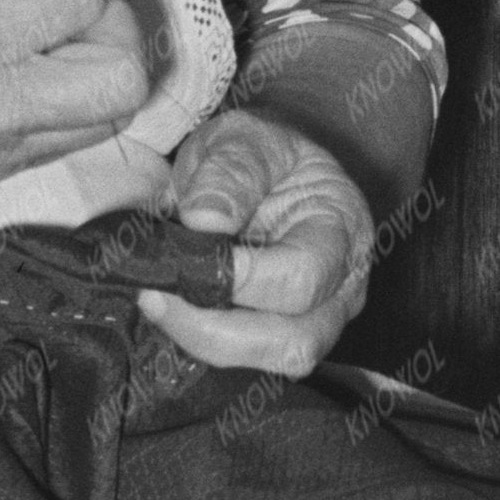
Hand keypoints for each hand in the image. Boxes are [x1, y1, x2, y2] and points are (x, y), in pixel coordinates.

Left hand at [136, 106, 379, 379]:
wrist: (256, 170)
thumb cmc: (260, 154)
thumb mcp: (247, 137)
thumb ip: (232, 170)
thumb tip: (205, 220)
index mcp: (344, 228)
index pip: (304, 277)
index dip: (243, 280)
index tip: (186, 262)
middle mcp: (343, 287)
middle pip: (295, 342)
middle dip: (216, 328)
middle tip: (155, 295)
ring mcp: (318, 320)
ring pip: (273, 362)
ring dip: (207, 341)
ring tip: (159, 302)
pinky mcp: (281, 338)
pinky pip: (249, 362)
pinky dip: (205, 342)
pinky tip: (172, 311)